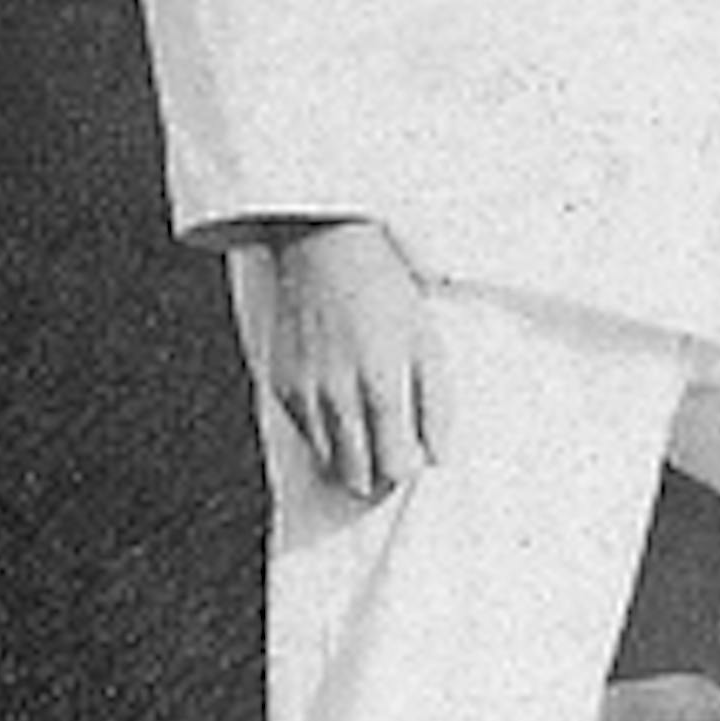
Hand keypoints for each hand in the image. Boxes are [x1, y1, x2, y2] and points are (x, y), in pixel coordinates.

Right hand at [245, 218, 437, 498]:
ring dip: (351, 456)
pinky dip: (326, 432)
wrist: (322, 245)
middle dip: (379, 471)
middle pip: (359, 474)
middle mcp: (336, 395)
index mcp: (380, 384)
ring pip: (330, 461)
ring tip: (367, 430)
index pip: (395, 465)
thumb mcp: (426, 338)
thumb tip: (438, 455)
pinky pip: (307, 434)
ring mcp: (304, 393)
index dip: (409, 467)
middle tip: (391, 449)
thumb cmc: (382, 288)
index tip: (414, 453)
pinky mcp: (281, 386)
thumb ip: (436, 402)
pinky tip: (341, 406)